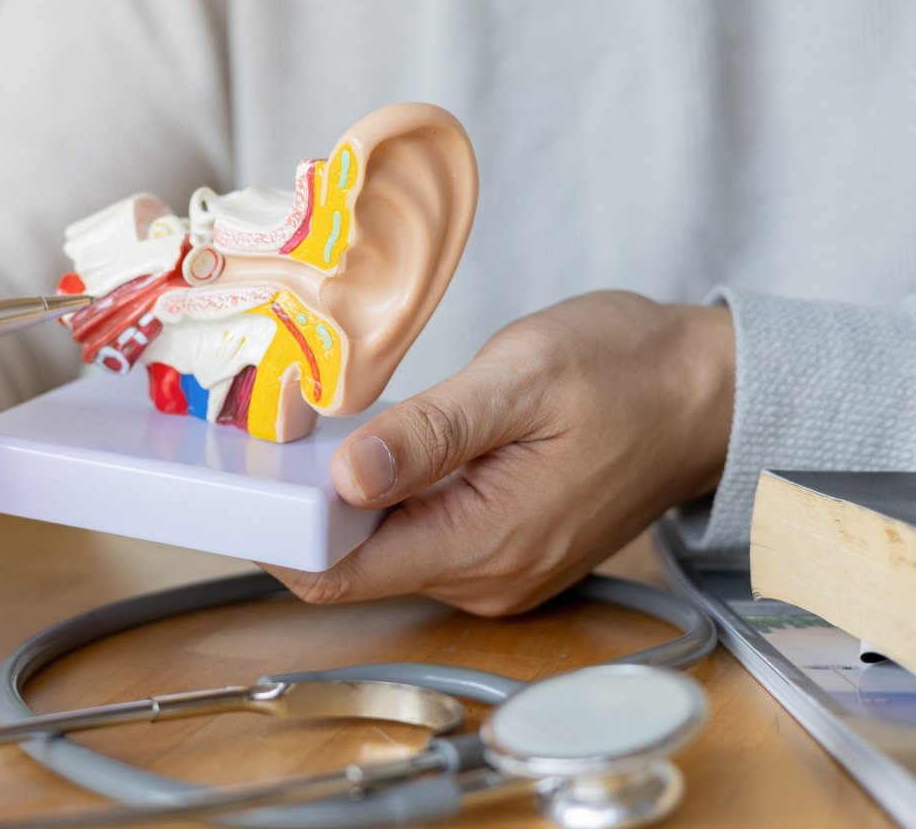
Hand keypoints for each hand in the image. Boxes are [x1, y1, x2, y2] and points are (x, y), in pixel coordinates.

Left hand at [266, 290, 733, 614]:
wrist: (706, 393)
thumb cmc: (627, 372)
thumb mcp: (522, 379)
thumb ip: (432, 433)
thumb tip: (350, 475)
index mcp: (488, 540)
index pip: (344, 574)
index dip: (280, 534)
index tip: (240, 481)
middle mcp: (489, 575)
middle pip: (355, 564)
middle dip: (305, 509)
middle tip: (266, 437)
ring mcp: (498, 569)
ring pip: (384, 550)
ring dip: (346, 501)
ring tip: (316, 433)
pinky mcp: (503, 548)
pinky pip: (420, 536)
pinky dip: (386, 500)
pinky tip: (380, 449)